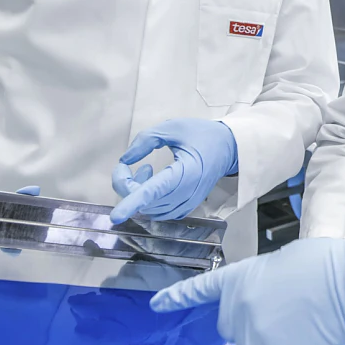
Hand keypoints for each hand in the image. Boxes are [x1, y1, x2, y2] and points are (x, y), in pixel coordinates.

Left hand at [111, 119, 238, 222]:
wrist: (228, 148)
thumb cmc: (202, 135)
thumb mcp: (173, 128)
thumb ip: (146, 140)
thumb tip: (125, 160)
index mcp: (185, 172)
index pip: (153, 192)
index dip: (131, 203)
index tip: (115, 217)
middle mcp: (186, 194)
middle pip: (145, 202)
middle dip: (127, 184)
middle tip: (128, 165)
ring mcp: (187, 204)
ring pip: (149, 209)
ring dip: (137, 192)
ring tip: (146, 170)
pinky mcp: (185, 208)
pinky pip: (158, 212)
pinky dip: (147, 200)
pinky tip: (153, 181)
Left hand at [149, 233, 344, 344]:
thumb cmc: (325, 265)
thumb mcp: (282, 265)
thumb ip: (264, 287)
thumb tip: (271, 307)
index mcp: (237, 280)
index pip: (201, 290)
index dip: (177, 298)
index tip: (155, 306)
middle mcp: (233, 312)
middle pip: (233, 332)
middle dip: (254, 328)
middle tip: (289, 318)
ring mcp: (248, 339)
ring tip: (305, 330)